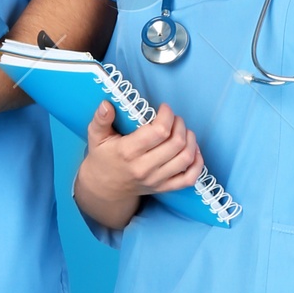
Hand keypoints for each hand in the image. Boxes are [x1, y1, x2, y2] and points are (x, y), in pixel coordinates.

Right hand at [73, 100, 203, 231]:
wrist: (105, 187)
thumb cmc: (103, 157)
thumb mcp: (96, 137)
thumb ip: (101, 120)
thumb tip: (106, 104)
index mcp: (128, 152)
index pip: (159, 131)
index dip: (167, 115)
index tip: (164, 108)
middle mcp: (144, 168)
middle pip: (176, 143)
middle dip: (180, 124)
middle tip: (174, 119)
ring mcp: (156, 180)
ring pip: (186, 158)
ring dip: (190, 140)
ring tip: (183, 131)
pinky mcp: (164, 188)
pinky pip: (189, 179)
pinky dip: (197, 164)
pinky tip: (193, 151)